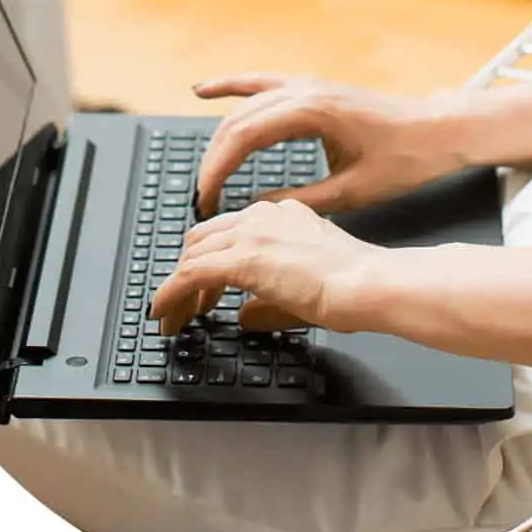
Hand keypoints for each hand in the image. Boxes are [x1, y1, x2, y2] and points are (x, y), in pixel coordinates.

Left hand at [148, 198, 377, 333]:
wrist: (367, 283)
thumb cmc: (354, 286)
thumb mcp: (306, 286)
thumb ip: (269, 298)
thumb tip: (244, 316)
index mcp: (284, 214)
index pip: (230, 231)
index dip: (211, 262)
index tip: (206, 291)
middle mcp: (264, 215)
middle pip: (203, 239)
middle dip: (189, 272)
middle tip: (188, 307)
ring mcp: (251, 233)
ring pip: (192, 255)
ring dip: (177, 289)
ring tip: (174, 318)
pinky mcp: (241, 258)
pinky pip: (188, 276)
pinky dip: (170, 296)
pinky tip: (165, 315)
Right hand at [189, 73, 459, 217]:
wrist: (436, 131)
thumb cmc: (404, 160)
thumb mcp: (352, 192)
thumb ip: (300, 201)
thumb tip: (254, 210)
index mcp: (313, 112)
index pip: (244, 137)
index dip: (217, 170)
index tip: (207, 199)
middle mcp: (305, 90)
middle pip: (237, 121)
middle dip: (213, 160)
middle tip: (204, 197)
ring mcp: (308, 84)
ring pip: (246, 105)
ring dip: (220, 136)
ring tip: (204, 171)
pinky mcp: (313, 87)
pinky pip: (262, 83)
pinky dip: (232, 86)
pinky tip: (204, 90)